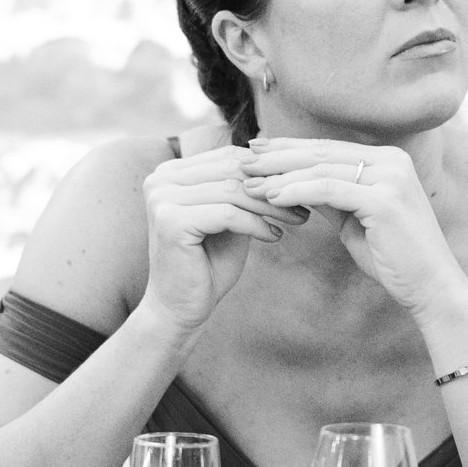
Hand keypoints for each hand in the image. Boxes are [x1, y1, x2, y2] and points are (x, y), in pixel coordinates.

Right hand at [139, 145, 303, 340]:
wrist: (179, 309)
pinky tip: (275, 236)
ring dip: (271, 205)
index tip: (301, 183)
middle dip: (274, 185)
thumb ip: (243, 189)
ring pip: (233, 190)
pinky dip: (257, 224)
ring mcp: (162, 199)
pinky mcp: (171, 221)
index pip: (228, 157)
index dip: (268, 169)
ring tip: (297, 217)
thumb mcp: (229, 217)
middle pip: (231, 170)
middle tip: (307, 200)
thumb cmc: (207, 263)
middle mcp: (160, 179)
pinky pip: (228, 214)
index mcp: (170, 172)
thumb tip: (282, 160)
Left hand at [240, 138, 464, 320]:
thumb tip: (294, 184)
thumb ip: (332, 197)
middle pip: (322, 152)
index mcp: (388, 160)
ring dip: (280, 175)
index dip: (291, 148)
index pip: (329, 148)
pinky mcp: (384, 199)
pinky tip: (272, 197)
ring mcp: (391, 177)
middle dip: (279, 155)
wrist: (431, 287)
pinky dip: (296, 191)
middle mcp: (392, 160)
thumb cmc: (393, 258)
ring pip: (322, 168)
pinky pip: (328, 189)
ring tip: (249, 182)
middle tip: (244, 158)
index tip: (257, 151)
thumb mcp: (356, 219)